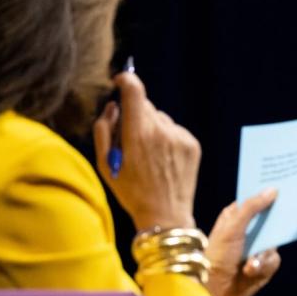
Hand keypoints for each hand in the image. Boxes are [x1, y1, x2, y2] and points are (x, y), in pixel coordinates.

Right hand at [93, 70, 199, 230]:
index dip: (126, 81)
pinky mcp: (192, 144)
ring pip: (160, 118)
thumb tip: (113, 106)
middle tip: (130, 140)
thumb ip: (104, 130)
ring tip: (148, 156)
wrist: (165, 215)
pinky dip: (167, 139)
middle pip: (145, 105)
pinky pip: (174, 131)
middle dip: (135, 115)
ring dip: (152, 128)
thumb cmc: (130, 191)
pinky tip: (163, 160)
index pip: (134, 91)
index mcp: (137, 134)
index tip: (120, 81)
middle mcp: (161, 131)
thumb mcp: (104, 164)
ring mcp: (180, 137)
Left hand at [205, 189, 281, 295]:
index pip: (257, 200)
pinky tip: (250, 271)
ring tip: (250, 262)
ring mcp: (257, 248)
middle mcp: (249, 230)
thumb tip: (272, 190)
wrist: (215, 288)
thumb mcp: (233, 227)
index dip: (269, 195)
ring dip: (263, 254)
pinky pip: (273, 261)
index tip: (283, 188)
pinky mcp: (263, 265)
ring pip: (275, 244)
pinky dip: (263, 266)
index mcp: (237, 216)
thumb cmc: (218, 254)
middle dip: (276, 224)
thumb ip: (252, 207)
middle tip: (286, 218)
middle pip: (272, 220)